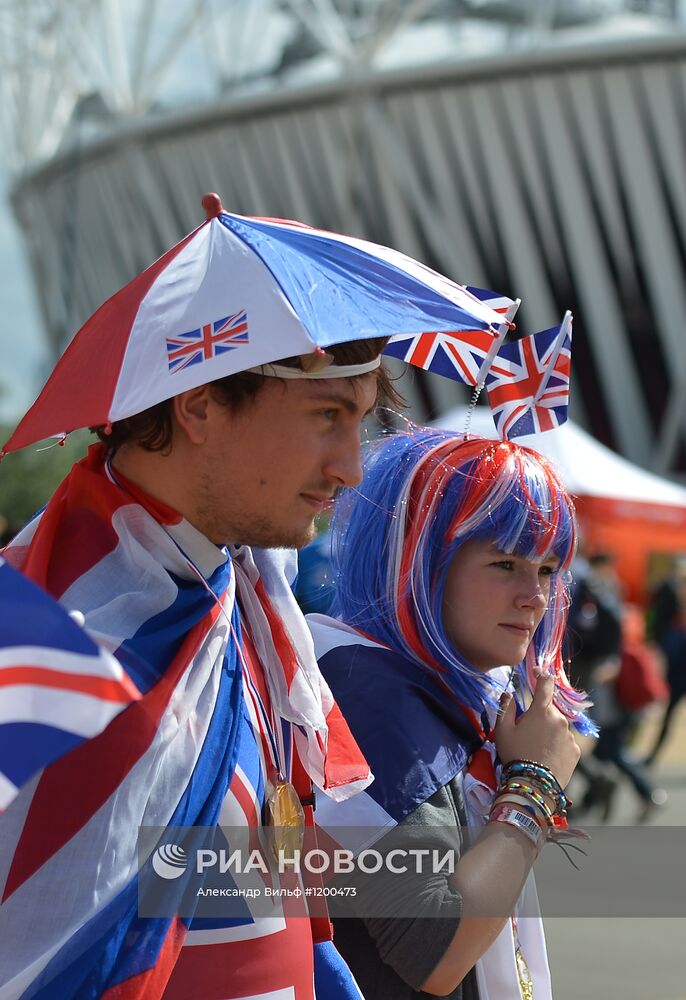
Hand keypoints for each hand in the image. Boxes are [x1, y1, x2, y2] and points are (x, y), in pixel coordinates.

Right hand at [493, 671, 579, 788]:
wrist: (534, 784)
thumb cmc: (515, 754)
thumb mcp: (502, 731)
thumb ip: (505, 708)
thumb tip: (508, 694)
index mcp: (541, 711)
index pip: (545, 684)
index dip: (541, 675)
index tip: (538, 672)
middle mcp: (559, 719)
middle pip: (550, 708)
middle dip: (541, 713)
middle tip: (528, 728)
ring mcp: (569, 735)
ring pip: (559, 725)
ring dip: (550, 728)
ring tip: (537, 745)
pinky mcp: (576, 750)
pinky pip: (565, 740)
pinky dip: (557, 743)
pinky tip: (547, 754)